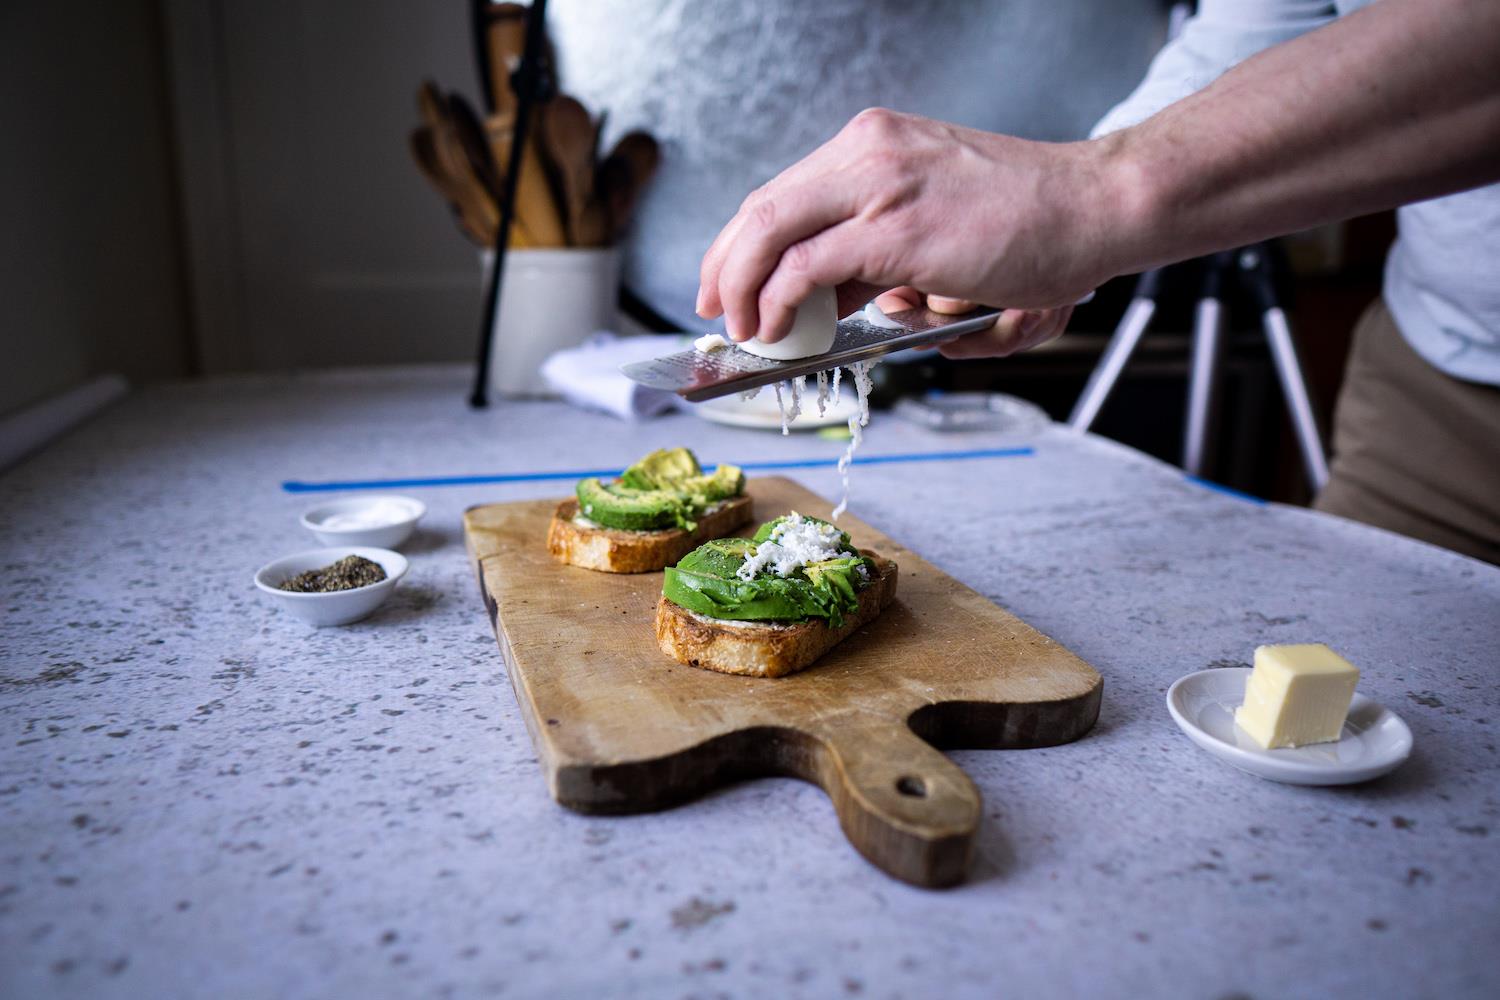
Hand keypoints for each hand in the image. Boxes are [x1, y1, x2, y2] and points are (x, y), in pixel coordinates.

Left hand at [696, 107, 1128, 344]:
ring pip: (770, 232)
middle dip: (723, 267)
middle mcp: (867, 149)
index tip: (725, 282)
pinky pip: (806, 268)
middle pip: (761, 208)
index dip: (739, 243)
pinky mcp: (894, 228)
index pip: (781, 192)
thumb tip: (835, 296)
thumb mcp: (934, 224)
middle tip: (715, 310)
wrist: (1095, 207)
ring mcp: (878, 184)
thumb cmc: (1030, 220)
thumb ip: (878, 254)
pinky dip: (777, 302)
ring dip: (744, 289)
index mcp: (873, 142)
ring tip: (746, 331)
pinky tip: (776, 328)